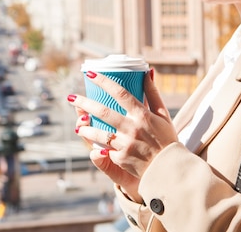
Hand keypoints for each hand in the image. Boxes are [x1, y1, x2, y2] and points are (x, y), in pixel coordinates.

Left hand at [68, 69, 177, 197]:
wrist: (168, 168)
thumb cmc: (167, 138)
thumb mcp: (163, 114)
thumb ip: (152, 93)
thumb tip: (147, 72)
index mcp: (143, 115)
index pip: (120, 93)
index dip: (104, 82)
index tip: (90, 74)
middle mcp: (132, 128)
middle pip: (103, 112)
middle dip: (84, 103)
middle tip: (71, 97)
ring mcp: (125, 144)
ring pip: (98, 133)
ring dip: (85, 128)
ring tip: (78, 124)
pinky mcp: (121, 158)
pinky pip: (105, 149)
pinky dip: (97, 144)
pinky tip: (90, 140)